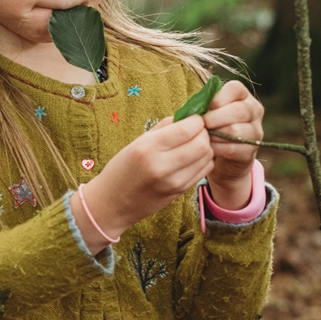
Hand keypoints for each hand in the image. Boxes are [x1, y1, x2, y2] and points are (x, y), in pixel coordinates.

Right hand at [76, 114, 212, 251]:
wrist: (113, 204)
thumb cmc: (122, 168)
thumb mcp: (137, 142)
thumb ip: (165, 127)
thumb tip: (189, 115)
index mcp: (148, 148)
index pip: (188, 129)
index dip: (196, 120)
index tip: (192, 118)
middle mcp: (162, 166)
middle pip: (202, 144)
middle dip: (203, 133)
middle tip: (195, 131)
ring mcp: (174, 182)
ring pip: (207, 157)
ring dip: (205, 147)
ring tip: (192, 145)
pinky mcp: (181, 192)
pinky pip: (204, 170)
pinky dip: (203, 161)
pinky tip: (191, 158)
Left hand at [201, 80, 264, 209]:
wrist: (219, 163)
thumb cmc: (206, 134)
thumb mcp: (202, 117)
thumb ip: (200, 108)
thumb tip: (189, 108)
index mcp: (240, 96)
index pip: (234, 88)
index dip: (217, 99)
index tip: (202, 109)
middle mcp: (253, 110)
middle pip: (239, 109)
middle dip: (217, 117)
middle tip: (202, 126)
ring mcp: (257, 130)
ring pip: (240, 128)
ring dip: (219, 134)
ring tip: (205, 139)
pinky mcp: (254, 150)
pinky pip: (239, 147)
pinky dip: (222, 148)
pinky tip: (212, 151)